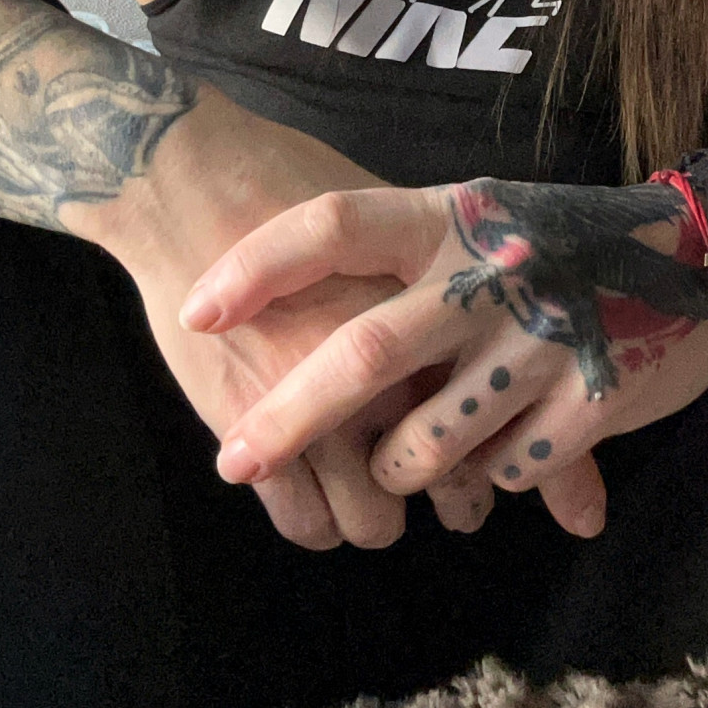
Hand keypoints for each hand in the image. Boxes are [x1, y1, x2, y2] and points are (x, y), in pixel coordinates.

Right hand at [72, 85, 494, 548]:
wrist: (197, 186)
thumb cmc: (301, 184)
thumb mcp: (402, 220)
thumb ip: (455, 284)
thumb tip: (510, 343)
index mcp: (443, 320)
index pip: (505, 425)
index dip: (507, 456)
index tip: (491, 449)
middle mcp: (396, 377)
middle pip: (454, 491)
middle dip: (457, 502)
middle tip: (438, 482)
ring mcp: (326, 414)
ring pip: (375, 522)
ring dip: (376, 512)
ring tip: (367, 486)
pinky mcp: (258, 436)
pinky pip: (307, 523)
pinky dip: (317, 519)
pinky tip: (313, 488)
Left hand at [178, 174, 707, 536]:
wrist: (706, 255)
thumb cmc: (563, 239)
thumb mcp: (483, 217)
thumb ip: (405, 258)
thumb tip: (293, 313)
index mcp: (454, 217)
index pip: (335, 225)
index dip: (259, 267)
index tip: (196, 311)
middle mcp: (491, 273)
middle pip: (365, 354)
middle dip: (288, 419)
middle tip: (234, 464)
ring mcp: (543, 342)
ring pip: (428, 442)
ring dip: (396, 470)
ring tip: (392, 469)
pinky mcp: (592, 404)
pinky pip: (507, 473)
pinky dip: (489, 483)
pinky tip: (497, 463)